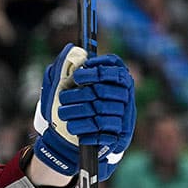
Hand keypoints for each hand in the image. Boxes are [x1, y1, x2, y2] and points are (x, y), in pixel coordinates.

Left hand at [33, 45, 135, 181]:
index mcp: (119, 80)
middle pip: (101, 92)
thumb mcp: (68, 86)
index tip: (77, 76)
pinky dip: (85, 131)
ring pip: (99, 112)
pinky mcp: (118, 136)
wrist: (76, 138)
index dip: (95, 72)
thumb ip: (67, 67)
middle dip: (79, 95)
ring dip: (77, 113)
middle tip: (63, 98)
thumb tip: (70, 48)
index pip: (113, 71)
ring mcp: (123, 117)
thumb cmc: (76, 104)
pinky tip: (73, 130)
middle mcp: (125, 97)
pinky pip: (103, 133)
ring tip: (63, 114)